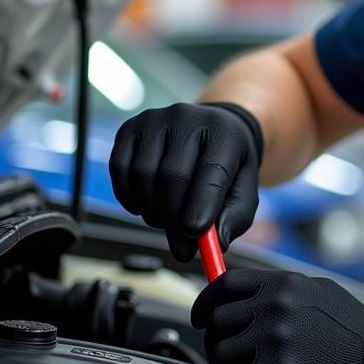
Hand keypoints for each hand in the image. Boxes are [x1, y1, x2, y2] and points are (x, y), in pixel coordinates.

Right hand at [109, 101, 263, 260]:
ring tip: (167, 219)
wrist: (211, 131)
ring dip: (152, 210)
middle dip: (174, 217)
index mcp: (225, 132)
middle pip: (173, 175)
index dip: (201, 205)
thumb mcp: (243, 190)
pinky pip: (120, 169)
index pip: (211, 170)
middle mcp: (188, 117)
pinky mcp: (130, 127)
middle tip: (181, 246)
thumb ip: (235, 218)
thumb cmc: (228, 166)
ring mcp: (155, 119)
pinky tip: (145, 205)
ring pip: (143, 175)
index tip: (194, 235)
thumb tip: (216, 244)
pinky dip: (129, 197)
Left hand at [191, 268, 363, 363]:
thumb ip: (282, 293)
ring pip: (220, 354)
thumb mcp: (320, 294)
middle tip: (229, 354)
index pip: (225, 284)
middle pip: (216, 320)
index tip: (202, 315)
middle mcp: (277, 306)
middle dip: (216, 341)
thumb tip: (248, 299)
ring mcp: (277, 338)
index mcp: (286, 284)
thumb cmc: (357, 333)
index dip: (206, 301)